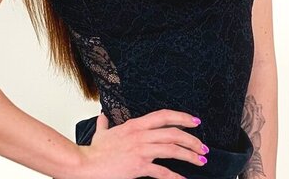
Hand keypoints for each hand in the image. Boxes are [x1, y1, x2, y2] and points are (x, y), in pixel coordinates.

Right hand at [74, 109, 209, 178]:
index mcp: (135, 125)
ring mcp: (141, 150)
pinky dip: (175, 176)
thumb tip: (102, 117)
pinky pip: (162, 172)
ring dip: (190, 155)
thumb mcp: (101, 134)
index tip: (195, 122)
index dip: (183, 117)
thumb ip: (104, 124)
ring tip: (201, 160)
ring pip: (173, 149)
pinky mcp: (139, 166)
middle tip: (204, 147)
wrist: (84, 165)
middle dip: (193, 140)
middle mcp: (141, 135)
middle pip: (174, 134)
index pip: (164, 116)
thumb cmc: (93, 152)